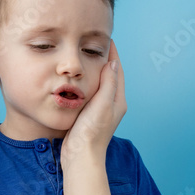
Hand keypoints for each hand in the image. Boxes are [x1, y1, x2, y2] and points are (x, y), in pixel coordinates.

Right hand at [62, 40, 126, 163]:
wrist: (80, 156)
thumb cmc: (91, 132)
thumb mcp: (102, 104)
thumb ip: (109, 83)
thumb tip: (113, 63)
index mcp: (118, 100)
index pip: (117, 71)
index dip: (113, 54)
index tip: (107, 39)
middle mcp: (111, 104)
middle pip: (110, 76)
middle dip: (104, 59)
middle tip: (95, 44)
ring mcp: (99, 110)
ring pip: (99, 84)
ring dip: (95, 70)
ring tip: (85, 56)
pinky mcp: (88, 114)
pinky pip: (89, 92)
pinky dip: (86, 81)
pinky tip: (76, 78)